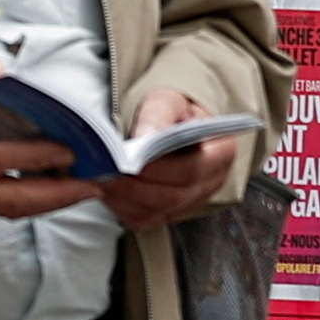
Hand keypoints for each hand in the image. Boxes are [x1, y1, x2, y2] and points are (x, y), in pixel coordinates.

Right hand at [0, 55, 106, 217]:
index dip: (30, 156)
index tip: (66, 148)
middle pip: (10, 201)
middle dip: (55, 195)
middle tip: (91, 183)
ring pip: (9, 210)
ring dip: (49, 203)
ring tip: (83, 189)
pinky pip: (1, 207)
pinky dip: (32, 200)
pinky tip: (54, 189)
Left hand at [96, 83, 233, 231]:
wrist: (167, 122)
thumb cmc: (170, 110)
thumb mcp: (167, 100)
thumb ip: (158, 114)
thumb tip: (144, 138)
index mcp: (221, 151)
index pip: (193, 168)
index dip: (160, 169)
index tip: (128, 160)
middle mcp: (211, 182)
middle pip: (173, 195)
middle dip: (135, 185)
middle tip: (104, 172)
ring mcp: (191, 202)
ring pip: (157, 210)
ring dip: (124, 198)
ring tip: (98, 178)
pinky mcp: (168, 213)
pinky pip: (144, 218)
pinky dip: (120, 206)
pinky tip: (103, 189)